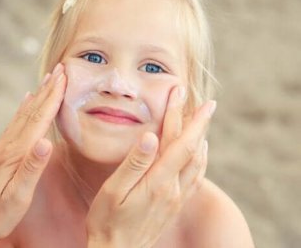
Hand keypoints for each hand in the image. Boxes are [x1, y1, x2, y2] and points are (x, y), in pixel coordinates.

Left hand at [0, 64, 65, 245]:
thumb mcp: (17, 198)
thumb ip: (32, 168)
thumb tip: (46, 142)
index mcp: (16, 154)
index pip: (39, 119)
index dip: (53, 97)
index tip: (65, 77)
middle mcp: (8, 145)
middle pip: (32, 111)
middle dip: (49, 89)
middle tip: (62, 68)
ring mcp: (2, 147)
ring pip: (24, 114)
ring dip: (39, 94)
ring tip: (49, 78)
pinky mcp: (0, 152)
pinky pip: (16, 123)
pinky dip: (25, 108)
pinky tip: (27, 100)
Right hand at [86, 86, 213, 247]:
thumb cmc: (107, 221)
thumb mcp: (113, 191)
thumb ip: (133, 163)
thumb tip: (151, 137)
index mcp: (157, 181)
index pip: (174, 141)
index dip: (179, 115)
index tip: (181, 93)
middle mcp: (173, 189)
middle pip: (192, 149)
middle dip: (198, 122)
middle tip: (206, 102)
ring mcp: (176, 198)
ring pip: (198, 162)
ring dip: (202, 138)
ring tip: (204, 121)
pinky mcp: (175, 204)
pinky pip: (196, 176)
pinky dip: (201, 158)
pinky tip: (200, 152)